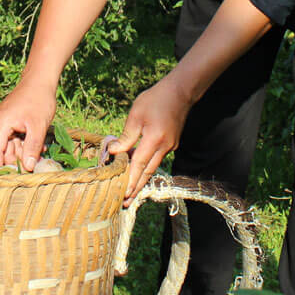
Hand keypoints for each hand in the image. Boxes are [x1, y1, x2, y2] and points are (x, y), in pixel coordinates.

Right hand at [0, 82, 56, 169]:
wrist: (40, 80)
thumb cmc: (39, 100)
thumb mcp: (39, 126)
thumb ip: (32, 148)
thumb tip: (28, 167)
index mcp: (1, 123)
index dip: (0, 166)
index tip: (8, 179)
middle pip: (4, 149)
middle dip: (18, 159)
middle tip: (34, 165)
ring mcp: (3, 121)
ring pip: (10, 144)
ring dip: (23, 151)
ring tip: (39, 153)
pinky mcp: (8, 120)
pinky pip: (13, 137)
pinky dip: (24, 142)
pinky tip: (37, 146)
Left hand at [108, 78, 192, 203]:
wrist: (180, 92)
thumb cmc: (156, 99)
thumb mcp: (136, 114)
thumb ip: (126, 136)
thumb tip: (114, 152)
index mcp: (154, 140)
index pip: (139, 165)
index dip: (130, 181)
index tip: (122, 194)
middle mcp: (164, 147)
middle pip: (147, 173)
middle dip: (136, 188)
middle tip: (125, 203)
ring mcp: (170, 146)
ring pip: (153, 168)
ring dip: (141, 180)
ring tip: (130, 192)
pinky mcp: (171, 143)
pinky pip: (156, 159)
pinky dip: (146, 167)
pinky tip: (137, 170)